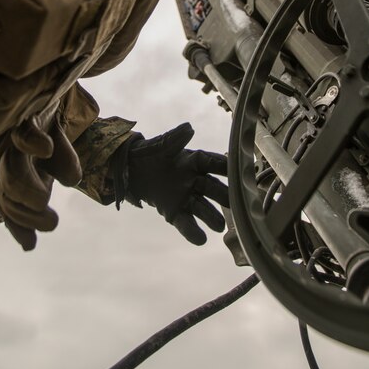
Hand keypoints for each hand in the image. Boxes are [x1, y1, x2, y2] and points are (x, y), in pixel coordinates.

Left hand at [123, 122, 228, 244]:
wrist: (130, 170)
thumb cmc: (150, 154)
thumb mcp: (160, 145)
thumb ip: (175, 139)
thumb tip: (189, 128)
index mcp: (194, 161)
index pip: (214, 163)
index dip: (225, 167)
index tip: (238, 171)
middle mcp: (195, 181)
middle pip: (213, 189)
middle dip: (225, 196)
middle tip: (236, 203)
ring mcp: (186, 198)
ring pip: (204, 208)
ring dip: (212, 217)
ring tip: (219, 226)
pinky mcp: (174, 212)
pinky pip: (186, 223)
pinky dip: (193, 232)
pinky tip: (200, 239)